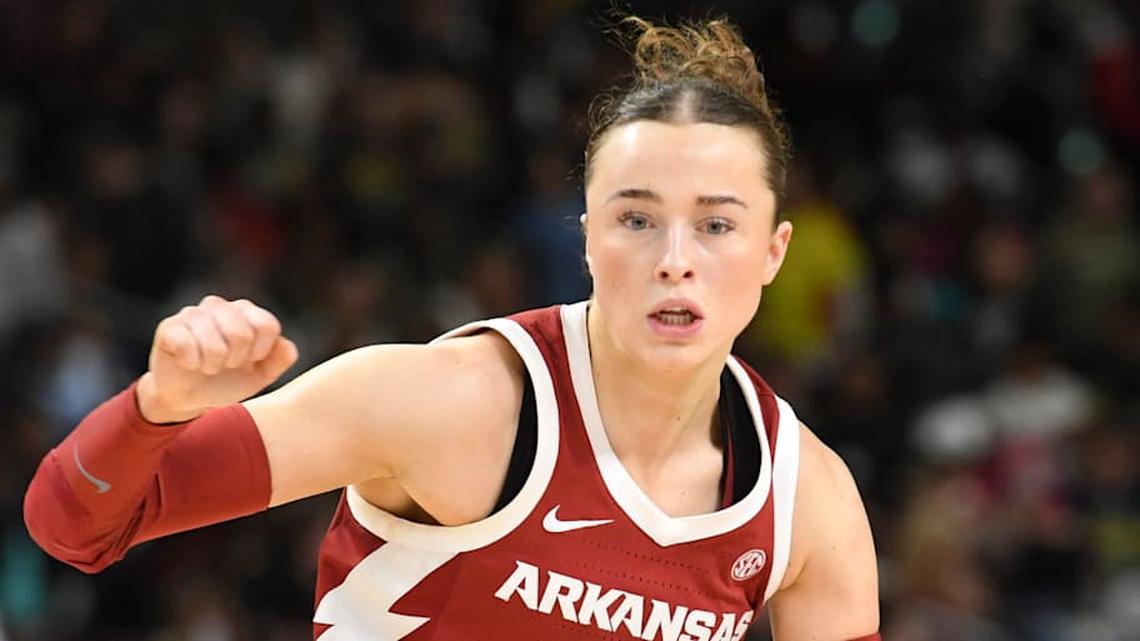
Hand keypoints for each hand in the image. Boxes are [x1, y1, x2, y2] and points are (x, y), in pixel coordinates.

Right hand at [137, 296, 298, 422]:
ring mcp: (193, 314)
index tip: (250, 360)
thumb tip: (287, 346)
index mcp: (246, 312)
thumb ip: (280, 359)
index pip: (267, 325)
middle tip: (225, 364)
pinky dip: (192, 363)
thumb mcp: (260, 375)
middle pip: (242, 335)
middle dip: (236, 360)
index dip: (261, 351)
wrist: (189, 397)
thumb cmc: (227, 380)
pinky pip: (186, 345)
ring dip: (213, 365)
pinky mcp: (170, 327)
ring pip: (214, 344)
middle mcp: (220, 306)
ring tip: (207, 365)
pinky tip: (188, 363)